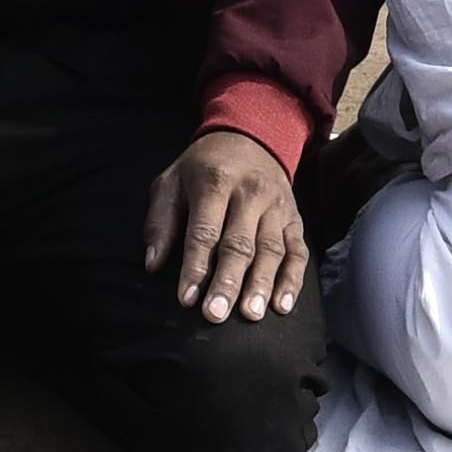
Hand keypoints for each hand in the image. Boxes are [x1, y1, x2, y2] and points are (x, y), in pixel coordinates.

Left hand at [145, 126, 304, 322]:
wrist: (251, 137)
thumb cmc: (202, 168)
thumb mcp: (171, 182)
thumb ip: (160, 223)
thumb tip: (153, 265)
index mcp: (215, 182)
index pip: (205, 230)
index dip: (195, 266)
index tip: (187, 298)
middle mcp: (250, 193)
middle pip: (239, 244)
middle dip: (228, 282)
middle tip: (216, 315)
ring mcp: (277, 207)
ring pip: (271, 250)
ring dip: (261, 285)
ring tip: (251, 314)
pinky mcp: (295, 219)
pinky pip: (297, 252)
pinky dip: (292, 280)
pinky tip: (282, 305)